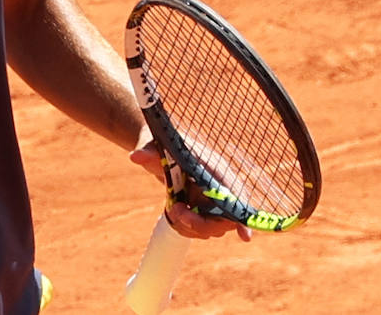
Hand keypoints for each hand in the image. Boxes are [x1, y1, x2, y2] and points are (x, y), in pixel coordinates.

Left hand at [129, 139, 252, 242]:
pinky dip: (186, 229)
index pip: (236, 194)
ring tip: (170, 209)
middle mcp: (219, 186)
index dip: (243, 216)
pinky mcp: (203, 210)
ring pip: (212, 228)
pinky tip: (173, 214)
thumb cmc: (161, 145)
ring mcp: (213, 200)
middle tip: (175, 212)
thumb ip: (149, 153)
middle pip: (225, 219)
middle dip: (199, 223)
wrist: (158, 149)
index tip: (244, 236)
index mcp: (215, 169)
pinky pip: (202, 229)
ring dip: (190, 227)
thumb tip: (135, 157)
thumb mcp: (154, 148)